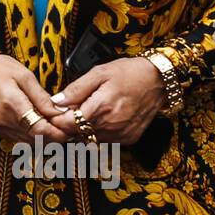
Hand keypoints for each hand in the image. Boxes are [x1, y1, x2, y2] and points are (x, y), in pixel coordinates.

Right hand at [0, 55, 66, 142]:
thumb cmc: (1, 68)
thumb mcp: (26, 77)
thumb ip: (43, 98)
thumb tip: (61, 113)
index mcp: (11, 104)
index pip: (39, 130)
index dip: (57, 134)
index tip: (70, 131)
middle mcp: (1, 120)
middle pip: (34, 139)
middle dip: (53, 137)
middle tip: (67, 129)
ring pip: (27, 142)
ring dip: (42, 138)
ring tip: (54, 126)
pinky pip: (17, 138)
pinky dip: (29, 135)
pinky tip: (36, 125)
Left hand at [51, 57, 165, 143]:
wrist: (160, 81)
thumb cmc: (129, 73)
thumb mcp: (99, 72)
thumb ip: (76, 89)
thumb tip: (56, 101)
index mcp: (101, 107)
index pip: (68, 124)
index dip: (57, 118)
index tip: (55, 110)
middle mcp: (111, 125)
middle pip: (77, 133)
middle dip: (68, 124)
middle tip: (69, 110)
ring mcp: (121, 135)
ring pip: (90, 139)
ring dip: (83, 129)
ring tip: (87, 112)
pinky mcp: (129, 139)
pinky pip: (105, 141)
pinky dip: (99, 132)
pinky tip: (102, 119)